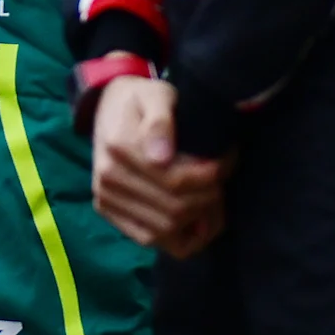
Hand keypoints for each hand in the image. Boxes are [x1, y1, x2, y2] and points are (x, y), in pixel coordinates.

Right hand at [89, 77, 229, 256]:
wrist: (108, 107)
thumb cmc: (142, 99)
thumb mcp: (157, 95)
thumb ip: (161, 121)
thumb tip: (161, 157)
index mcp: (120, 149)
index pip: (177, 180)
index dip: (212, 176)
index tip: (228, 159)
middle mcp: (108, 179)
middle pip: (174, 208)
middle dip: (210, 199)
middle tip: (224, 180)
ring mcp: (106, 199)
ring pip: (164, 230)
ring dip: (198, 220)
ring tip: (214, 199)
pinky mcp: (107, 211)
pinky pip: (147, 239)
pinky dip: (177, 237)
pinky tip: (195, 220)